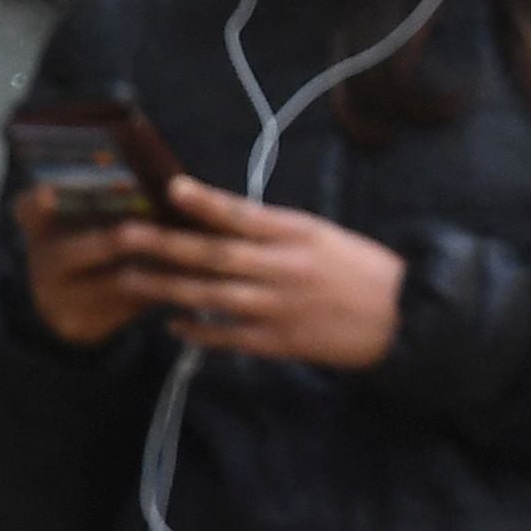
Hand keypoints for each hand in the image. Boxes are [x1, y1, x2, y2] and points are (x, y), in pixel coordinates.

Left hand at [13, 175, 410, 368]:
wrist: (405, 321)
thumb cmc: (364, 271)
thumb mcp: (324, 236)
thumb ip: (276, 230)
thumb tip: (224, 220)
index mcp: (298, 234)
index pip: (243, 214)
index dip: (206, 202)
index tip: (172, 188)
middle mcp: (284, 268)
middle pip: (215, 254)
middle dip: (166, 244)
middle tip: (125, 234)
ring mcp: (280, 308)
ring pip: (213, 295)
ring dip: (168, 286)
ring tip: (131, 276)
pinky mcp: (282, 342)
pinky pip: (230, 336)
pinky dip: (199, 330)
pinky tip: (172, 323)